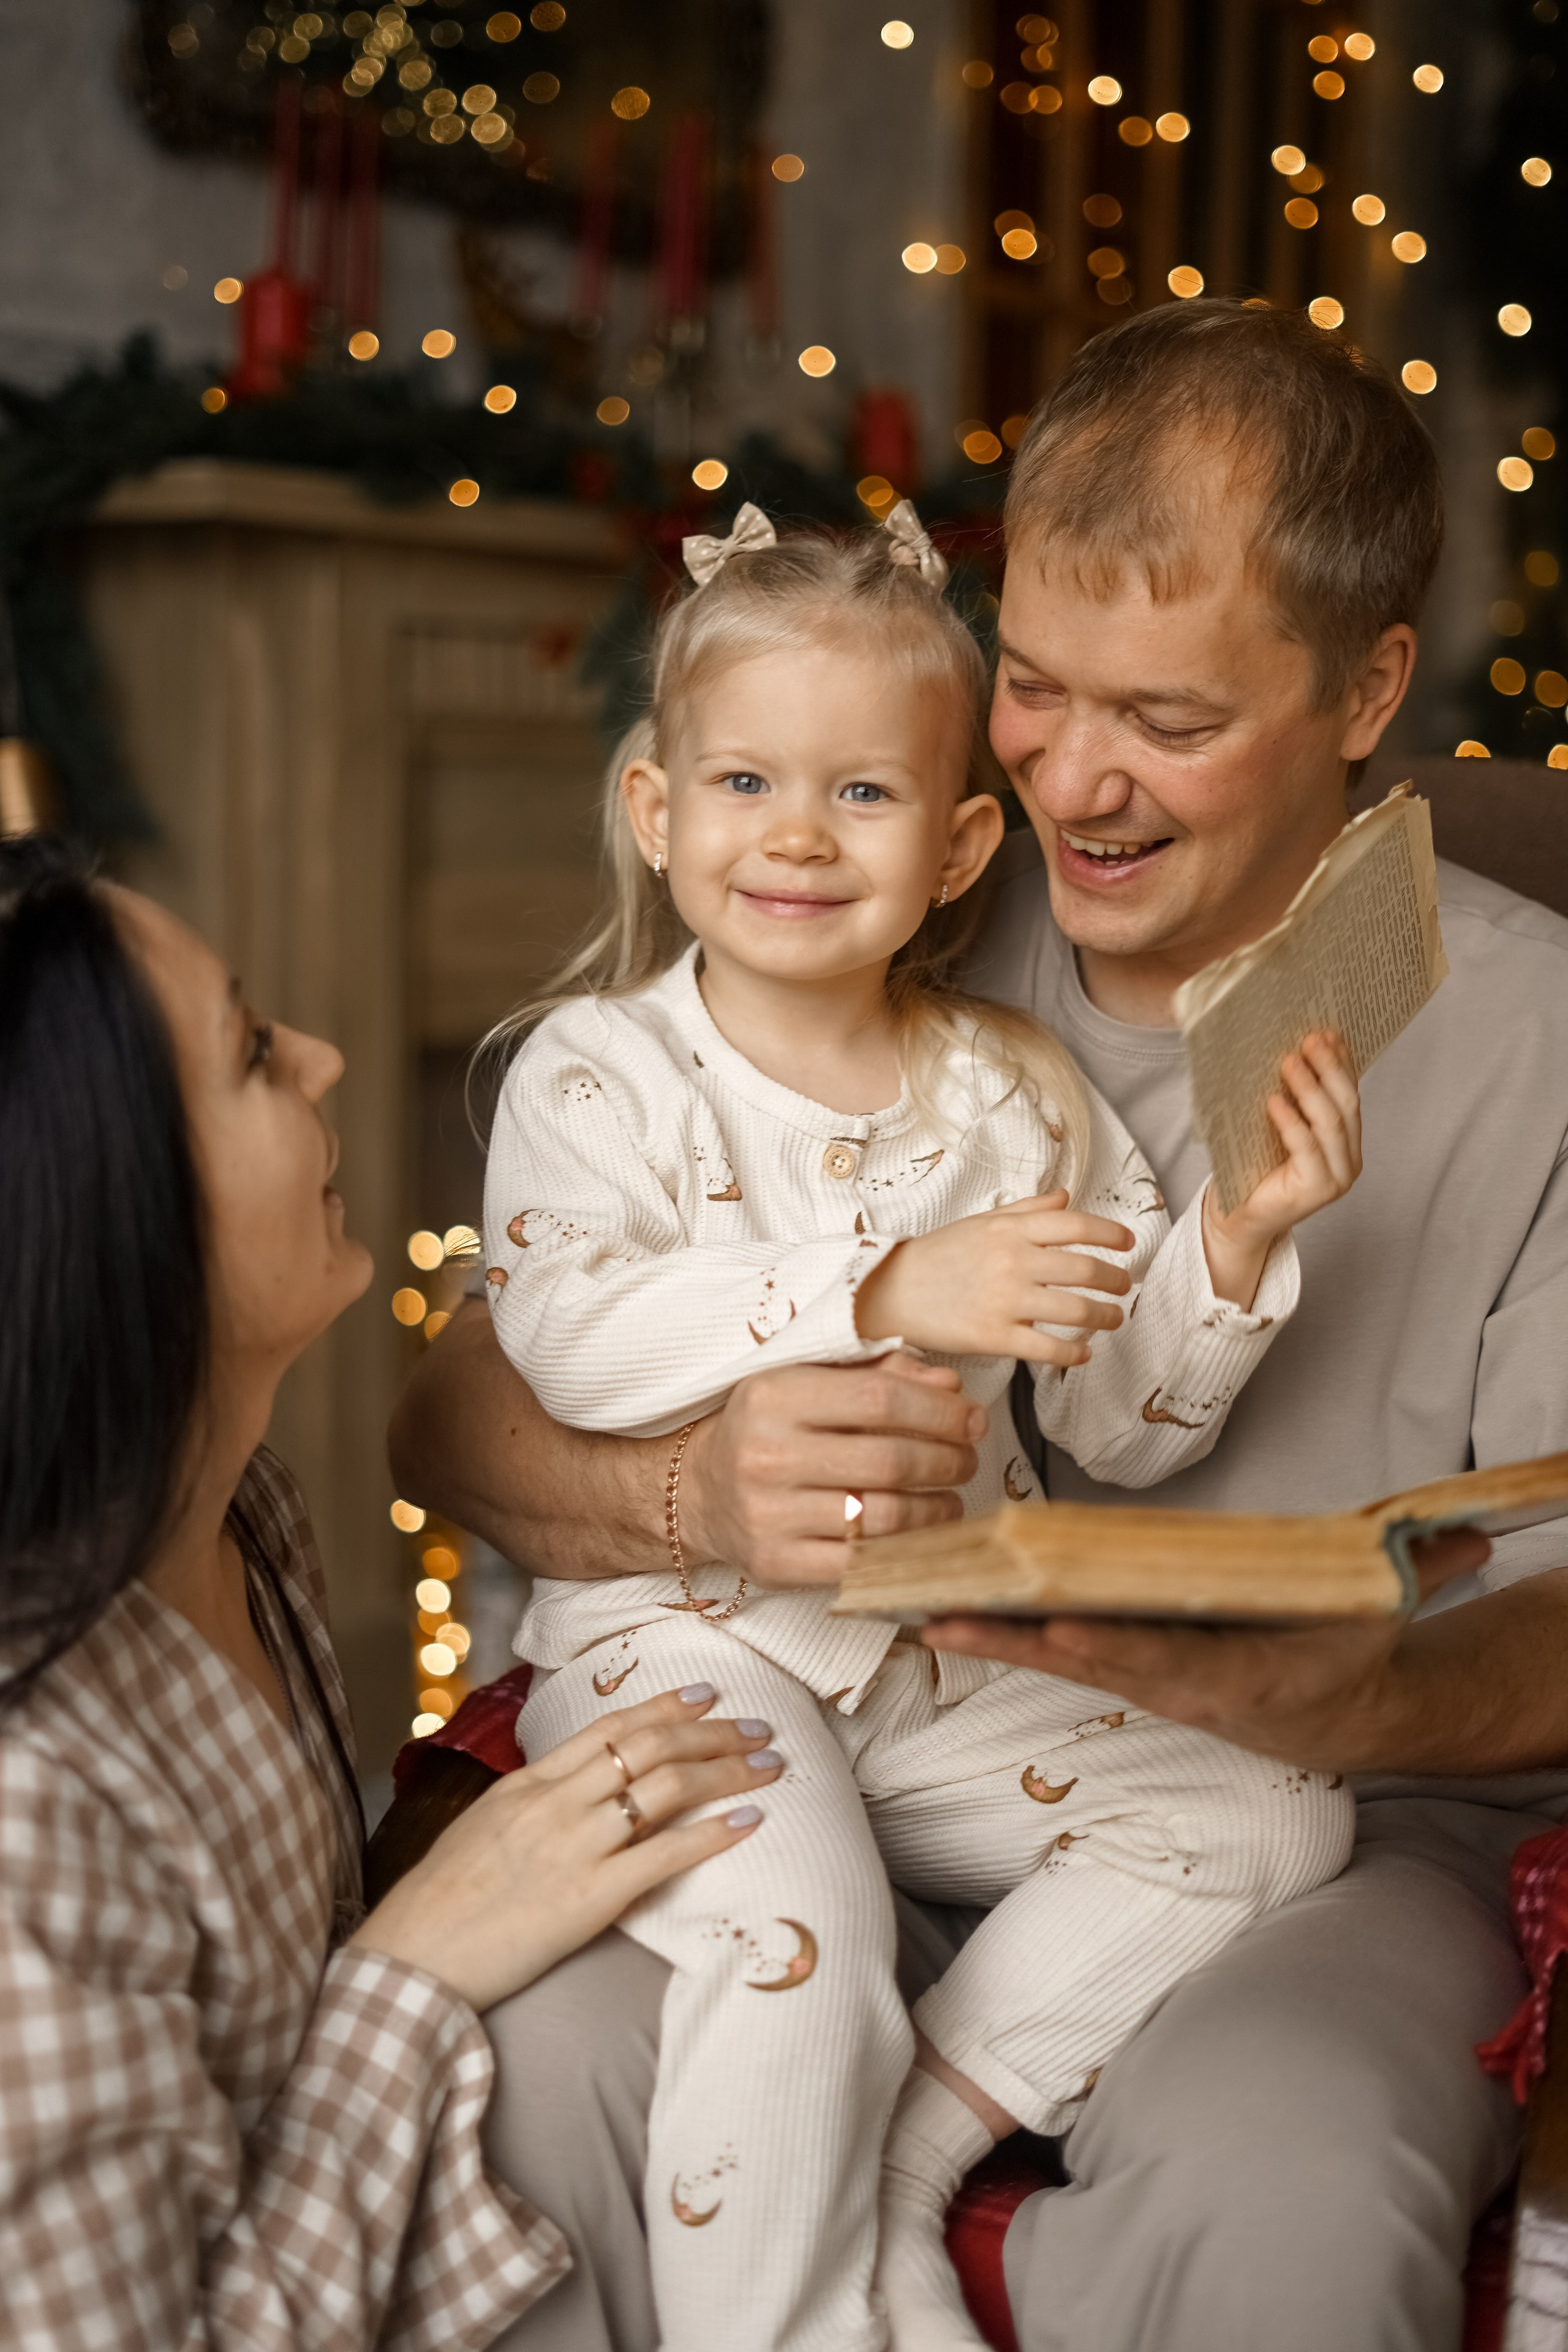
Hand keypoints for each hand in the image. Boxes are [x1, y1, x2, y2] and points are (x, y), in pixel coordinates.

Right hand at [349, 1688, 781, 2011]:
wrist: (413, 1958)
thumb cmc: (442, 1900)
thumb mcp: (482, 1827)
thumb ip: (530, 1802)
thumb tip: (573, 1786)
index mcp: (528, 1783)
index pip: (609, 1728)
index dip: (664, 1707)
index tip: (707, 1694)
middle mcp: (556, 1803)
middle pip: (649, 1747)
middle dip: (711, 1732)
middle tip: (759, 1726)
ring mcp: (574, 1846)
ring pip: (666, 1787)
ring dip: (726, 1770)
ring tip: (769, 1764)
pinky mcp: (590, 1898)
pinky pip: (665, 1854)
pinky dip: (713, 1832)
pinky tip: (749, 1820)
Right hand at [679, 1354, 985, 1589]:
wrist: (700, 1491)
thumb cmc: (768, 1430)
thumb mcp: (809, 1383)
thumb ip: (879, 1376)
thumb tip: (950, 1389)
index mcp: (774, 1396)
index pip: (880, 1398)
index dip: (940, 1411)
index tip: (971, 1418)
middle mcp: (766, 1455)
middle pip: (889, 1460)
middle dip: (947, 1460)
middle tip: (967, 1459)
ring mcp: (769, 1515)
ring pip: (883, 1517)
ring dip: (936, 1509)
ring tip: (950, 1498)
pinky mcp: (776, 1564)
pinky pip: (861, 1564)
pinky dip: (904, 1550)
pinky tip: (920, 1534)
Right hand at [855, 1191, 1134, 1364]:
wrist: (890, 1290)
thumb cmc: (938, 1255)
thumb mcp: (981, 1222)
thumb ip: (1027, 1210)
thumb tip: (1065, 1197)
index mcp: (1010, 1229)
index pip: (1076, 1225)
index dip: (1110, 1233)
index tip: (1128, 1244)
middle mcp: (1013, 1261)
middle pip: (1085, 1269)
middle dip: (1115, 1280)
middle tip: (1124, 1286)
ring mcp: (1004, 1300)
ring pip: (1075, 1310)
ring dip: (1104, 1316)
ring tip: (1113, 1319)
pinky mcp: (993, 1337)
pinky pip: (1048, 1348)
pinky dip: (1074, 1353)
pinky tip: (1083, 1353)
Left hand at [920, 1528, 1488, 1773]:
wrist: (1348, 1717)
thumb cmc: (1357, 1650)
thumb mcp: (1390, 1609)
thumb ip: (1423, 1568)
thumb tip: (1473, 1532)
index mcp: (1237, 1677)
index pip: (1166, 1658)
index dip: (1112, 1647)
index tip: (1059, 1631)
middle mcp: (1179, 1684)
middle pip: (1086, 1658)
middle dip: (1015, 1639)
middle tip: (945, 1614)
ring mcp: (1148, 1680)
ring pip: (1058, 1657)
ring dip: (992, 1635)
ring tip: (924, 1610)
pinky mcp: (1129, 1671)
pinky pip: (1058, 1654)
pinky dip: (1006, 1635)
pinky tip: (951, 1616)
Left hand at [1203, 1032, 1361, 1306]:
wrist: (1239, 1215)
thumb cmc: (1255, 1168)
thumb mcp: (1278, 1126)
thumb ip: (1292, 1098)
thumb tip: (1289, 1050)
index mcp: (1346, 1141)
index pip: (1349, 1095)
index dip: (1341, 1063)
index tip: (1327, 1033)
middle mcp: (1350, 1159)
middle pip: (1346, 1105)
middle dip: (1329, 1068)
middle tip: (1309, 1040)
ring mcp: (1338, 1177)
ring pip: (1330, 1124)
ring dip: (1310, 1089)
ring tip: (1289, 1062)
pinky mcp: (1317, 1190)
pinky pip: (1307, 1148)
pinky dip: (1291, 1122)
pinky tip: (1275, 1102)